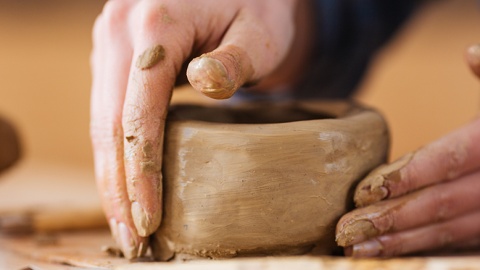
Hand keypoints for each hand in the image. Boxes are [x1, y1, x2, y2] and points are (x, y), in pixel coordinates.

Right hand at [90, 0, 312, 257]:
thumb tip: (205, 83)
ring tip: (125, 222)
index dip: (141, 172)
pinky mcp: (116, 54)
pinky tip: (125, 181)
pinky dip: (114, 151)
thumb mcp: (260, 29)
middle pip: (108, 123)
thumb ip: (235, 58)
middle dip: (118, 187)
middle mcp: (120, 30)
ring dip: (110, 175)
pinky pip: (107, 109)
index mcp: (155, 23)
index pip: (138, 112)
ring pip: (100, 120)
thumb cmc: (258, 7)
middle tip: (132, 240)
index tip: (149, 219)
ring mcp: (112, 41)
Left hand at [336, 44, 479, 256]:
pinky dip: (421, 247)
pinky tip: (389, 251)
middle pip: (440, 203)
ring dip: (400, 242)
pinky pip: (456, 241)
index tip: (364, 191)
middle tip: (346, 228)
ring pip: (447, 230)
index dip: (407, 177)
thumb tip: (472, 53)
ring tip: (356, 249)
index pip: (448, 160)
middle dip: (391, 218)